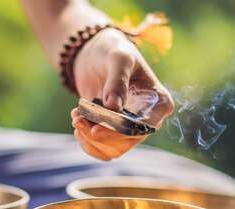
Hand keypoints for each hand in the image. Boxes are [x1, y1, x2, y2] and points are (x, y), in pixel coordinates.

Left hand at [71, 28, 174, 160]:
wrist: (96, 54)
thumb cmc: (114, 51)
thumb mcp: (118, 59)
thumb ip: (118, 80)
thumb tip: (113, 106)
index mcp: (158, 102)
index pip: (145, 126)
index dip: (121, 132)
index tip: (96, 128)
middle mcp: (147, 119)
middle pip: (127, 142)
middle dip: (100, 135)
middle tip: (78, 120)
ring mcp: (129, 128)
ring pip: (113, 150)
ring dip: (90, 140)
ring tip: (76, 119)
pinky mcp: (112, 132)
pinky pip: (101, 149)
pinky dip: (86, 140)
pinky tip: (77, 121)